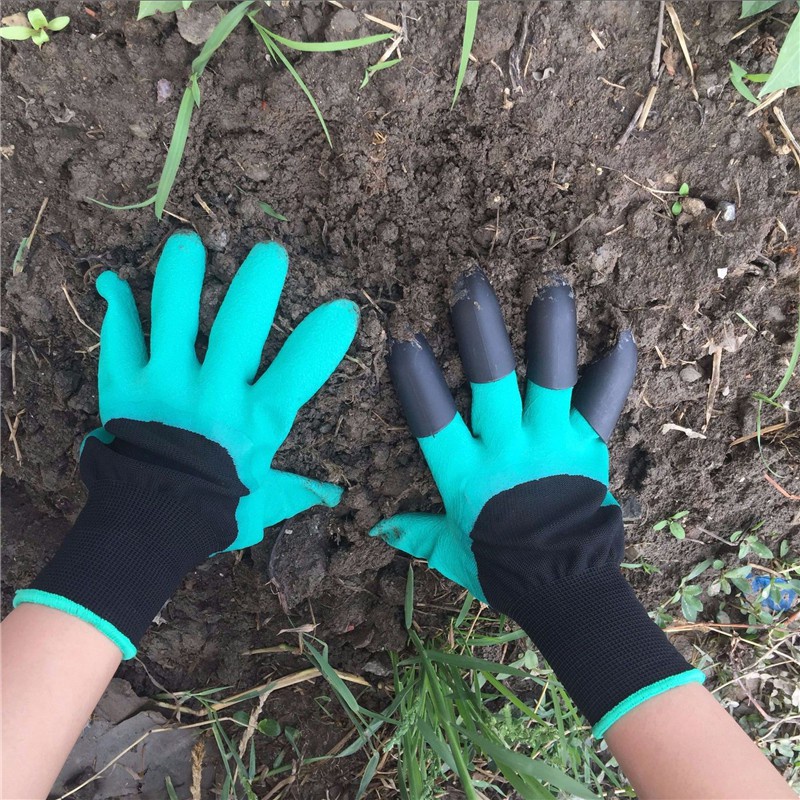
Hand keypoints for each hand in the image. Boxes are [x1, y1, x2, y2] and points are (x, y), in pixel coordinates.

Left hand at [15, 231, 358, 657]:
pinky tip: (112, 282)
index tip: (343, 309)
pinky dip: (117, 309)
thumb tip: (335, 497)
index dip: (324, 338)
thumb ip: (298, 489)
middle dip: (256, 285)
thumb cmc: (217, 509)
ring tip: (187, 245)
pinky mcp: (124, 386)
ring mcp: (166, 385)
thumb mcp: (265, 500)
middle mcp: (214, 394)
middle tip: (269, 253)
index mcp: (256, 420)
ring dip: (181, 277)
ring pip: (175, 317)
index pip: (299, 371)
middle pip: (238, 328)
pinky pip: (121, 339)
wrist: (148, 524)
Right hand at [371, 268, 703, 736]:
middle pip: (491, 379)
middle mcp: (508, 448)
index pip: (433, 418)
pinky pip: (602, 400)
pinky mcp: (587, 445)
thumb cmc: (502, 569)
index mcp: (466, 474)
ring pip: (550, 376)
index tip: (405, 336)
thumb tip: (377, 531)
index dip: (417, 377)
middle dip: (480, 329)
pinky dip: (613, 367)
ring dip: (550, 329)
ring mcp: (552, 443)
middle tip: (470, 283)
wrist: (567, 588)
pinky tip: (620, 331)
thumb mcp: (451, 551)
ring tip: (549, 284)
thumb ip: (416, 534)